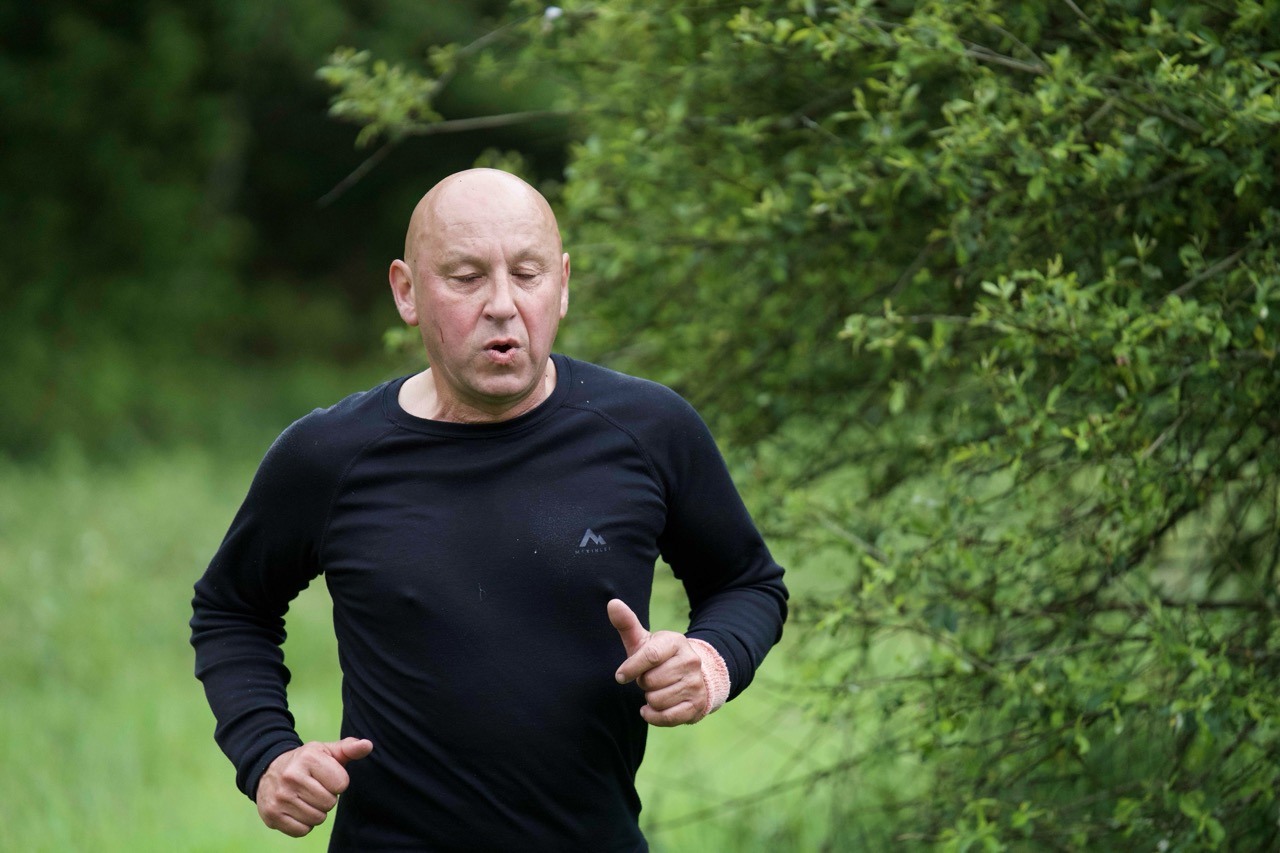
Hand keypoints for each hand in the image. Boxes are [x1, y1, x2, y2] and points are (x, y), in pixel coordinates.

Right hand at [255, 737, 372, 836]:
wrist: (268, 770)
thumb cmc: (305, 761)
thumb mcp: (326, 751)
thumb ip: (349, 748)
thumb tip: (368, 745)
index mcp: (308, 758)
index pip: (341, 784)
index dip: (337, 782)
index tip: (325, 776)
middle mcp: (291, 777)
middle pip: (329, 803)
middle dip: (327, 798)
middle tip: (314, 788)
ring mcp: (280, 797)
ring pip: (317, 819)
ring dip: (316, 811)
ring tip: (305, 798)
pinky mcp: (272, 815)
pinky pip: (302, 830)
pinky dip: (303, 823)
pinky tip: (296, 808)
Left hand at [608, 598, 708, 725]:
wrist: (692, 676)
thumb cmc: (659, 658)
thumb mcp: (645, 641)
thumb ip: (627, 624)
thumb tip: (612, 603)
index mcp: (676, 642)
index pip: (650, 656)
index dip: (631, 668)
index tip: (620, 676)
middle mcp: (691, 661)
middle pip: (651, 681)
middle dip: (643, 683)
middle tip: (650, 678)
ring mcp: (695, 684)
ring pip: (657, 700)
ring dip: (649, 699)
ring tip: (657, 689)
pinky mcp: (697, 705)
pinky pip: (667, 717)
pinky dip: (654, 716)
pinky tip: (651, 708)